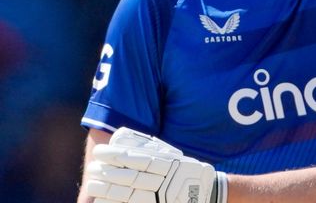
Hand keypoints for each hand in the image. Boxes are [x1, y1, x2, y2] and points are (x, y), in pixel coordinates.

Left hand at [85, 127, 226, 202]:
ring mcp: (163, 198)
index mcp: (170, 165)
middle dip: (109, 172)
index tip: (100, 152)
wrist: (207, 193)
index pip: (139, 159)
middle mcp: (167, 181)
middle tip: (92, 167)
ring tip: (92, 184)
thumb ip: (153, 148)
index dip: (117, 155)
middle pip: (133, 177)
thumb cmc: (185, 171)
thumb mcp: (174, 156)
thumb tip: (125, 137)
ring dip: (108, 190)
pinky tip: (102, 200)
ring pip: (131, 194)